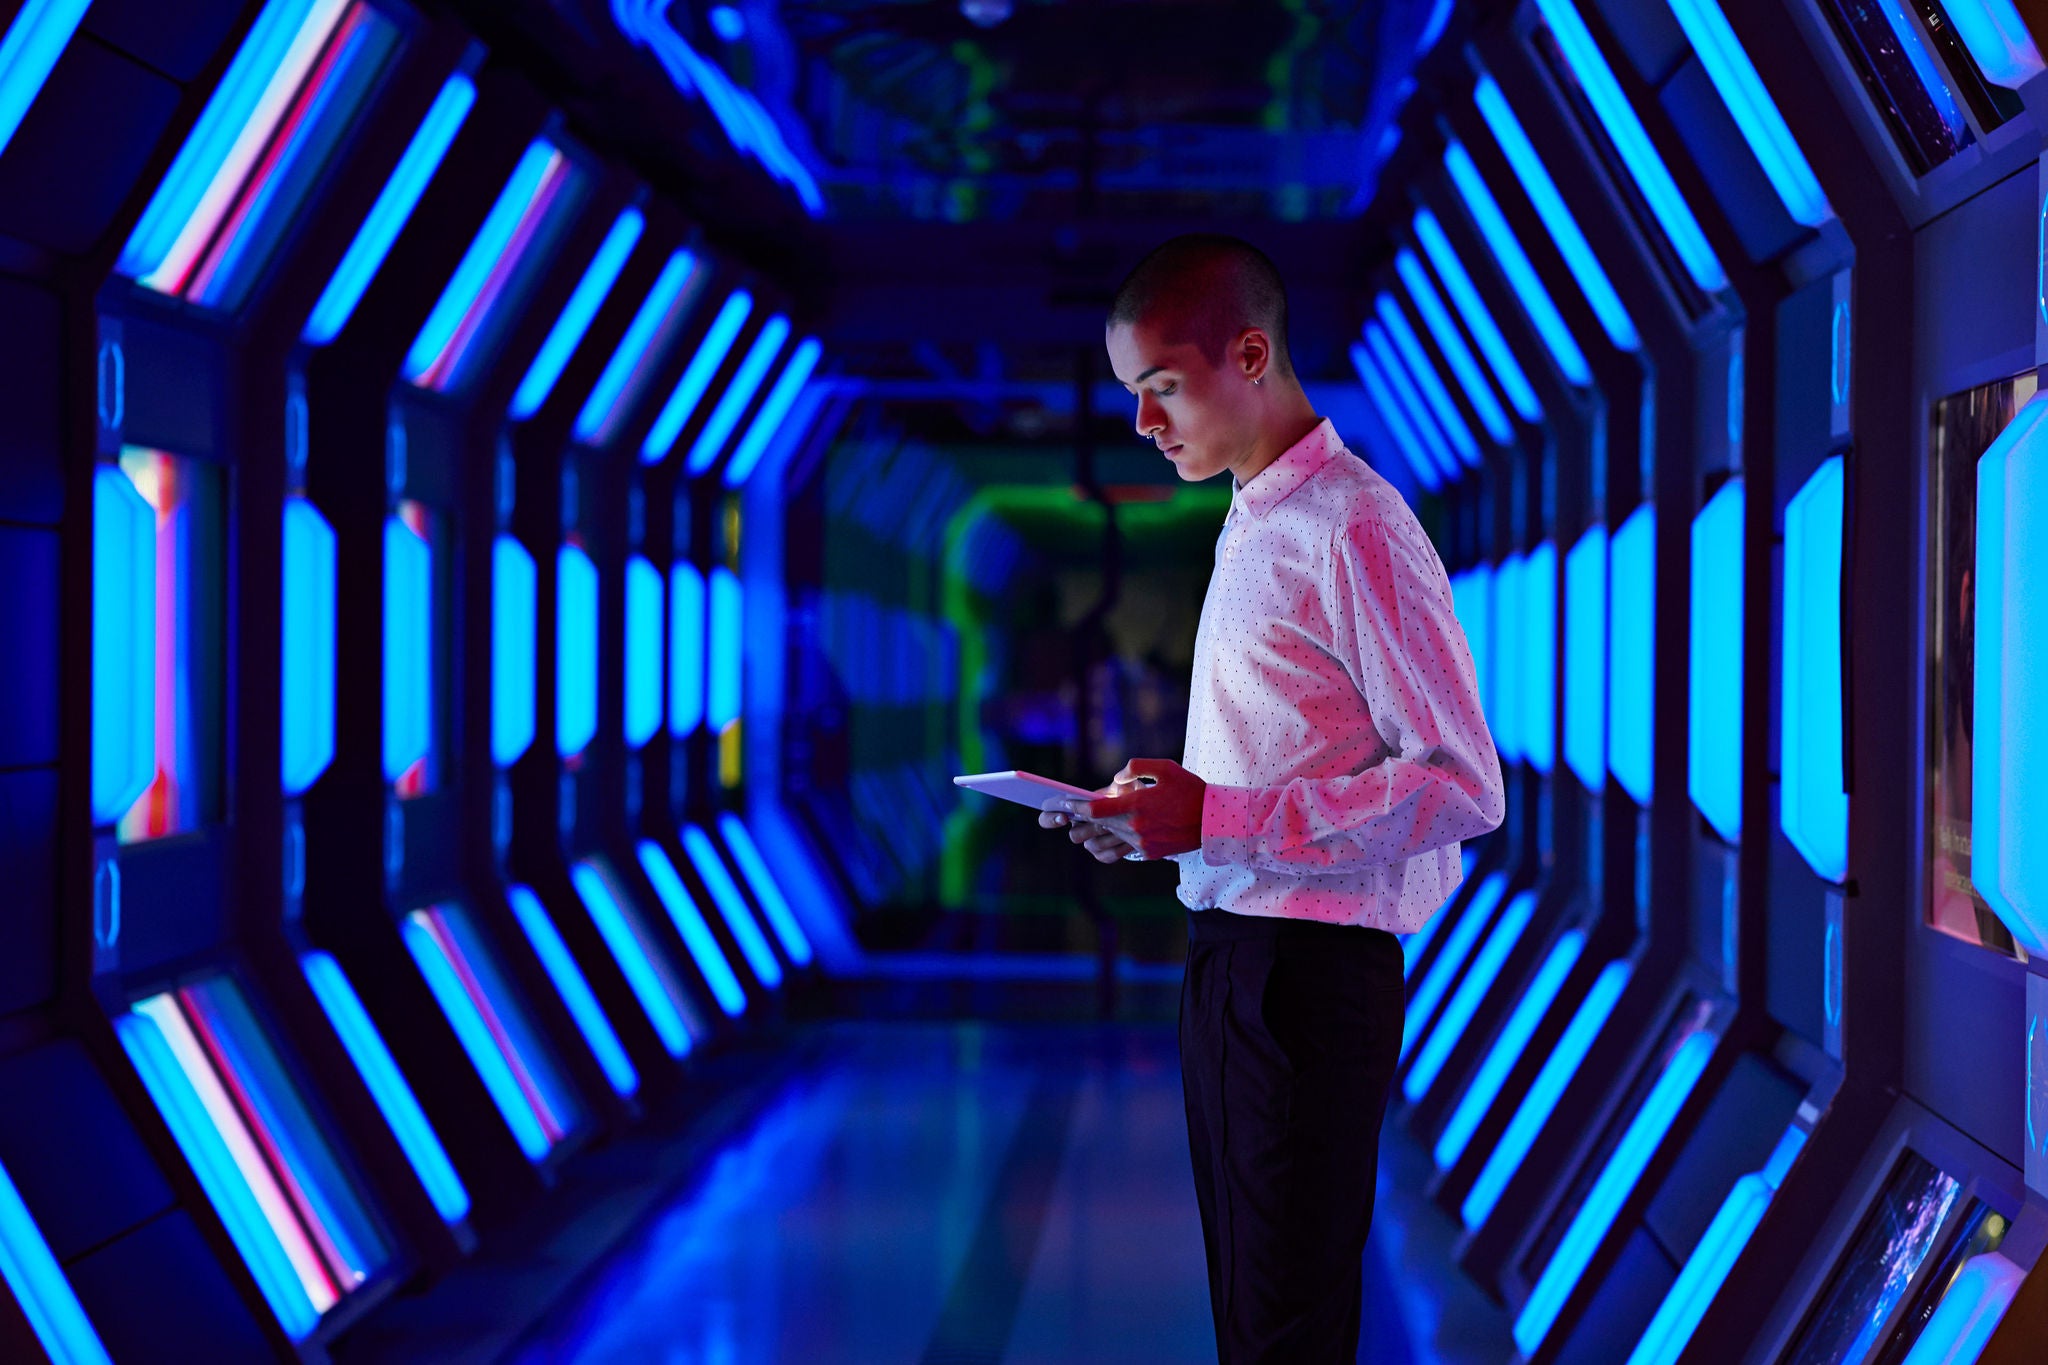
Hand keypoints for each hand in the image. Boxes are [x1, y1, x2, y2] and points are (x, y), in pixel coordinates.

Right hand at [1040, 782, 1136, 862]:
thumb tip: (1118, 782)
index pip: (1048, 814)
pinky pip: (1106, 855)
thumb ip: (1120, 781)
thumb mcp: (1124, 784)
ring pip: (1092, 845)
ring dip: (1109, 836)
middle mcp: (1079, 827)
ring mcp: (1090, 842)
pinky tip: (1130, 840)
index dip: (1050, 818)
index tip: (1064, 817)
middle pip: (1074, 835)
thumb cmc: (1127, 795)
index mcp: (1074, 808)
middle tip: (1105, 824)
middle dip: (1091, 828)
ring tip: (1126, 829)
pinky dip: (1119, 847)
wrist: (1141, 814)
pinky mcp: (1104, 854)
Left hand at [1043, 758, 1204, 863]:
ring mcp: (1141, 843)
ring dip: (1093, 834)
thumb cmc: (1190, 790)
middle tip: (1065, 815)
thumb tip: (1115, 780)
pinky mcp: (1148, 853)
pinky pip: (1120, 851)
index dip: (1075, 806)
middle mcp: (1135, 827)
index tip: (1064, 803)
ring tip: (1082, 828)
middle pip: (1096, 827)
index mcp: (1136, 805)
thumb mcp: (1164, 768)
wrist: (1214, 820)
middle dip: (1079, 820)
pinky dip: (1109, 845)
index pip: (1094, 809)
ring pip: (1106, 841)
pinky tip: (1103, 839)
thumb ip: (1135, 768)